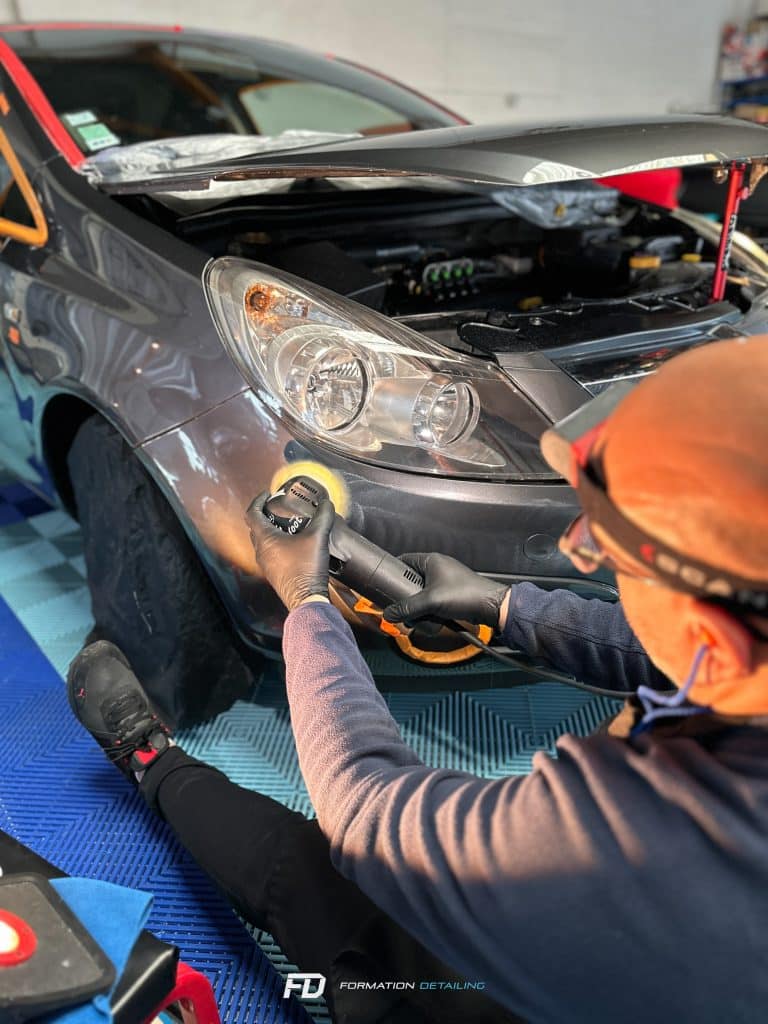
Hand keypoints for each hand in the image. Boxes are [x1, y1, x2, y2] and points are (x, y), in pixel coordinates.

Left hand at [246, 491, 334, 610]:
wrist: (306, 599)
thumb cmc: (306, 568)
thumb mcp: (317, 537)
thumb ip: (323, 516)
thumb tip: (326, 503)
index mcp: (266, 538)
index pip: (251, 513)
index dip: (258, 500)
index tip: (268, 494)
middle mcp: (261, 551)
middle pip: (255, 527)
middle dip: (265, 514)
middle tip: (279, 508)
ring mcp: (265, 564)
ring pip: (262, 541)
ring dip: (271, 530)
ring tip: (288, 525)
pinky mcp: (273, 573)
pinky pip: (269, 552)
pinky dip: (276, 543)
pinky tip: (293, 544)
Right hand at [382, 553, 509, 628]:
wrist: (490, 606)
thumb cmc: (464, 595)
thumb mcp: (431, 601)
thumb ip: (407, 607)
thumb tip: (389, 614)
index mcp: (431, 561)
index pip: (404, 560)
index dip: (392, 571)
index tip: (383, 583)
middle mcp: (438, 568)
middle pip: (411, 579)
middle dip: (405, 595)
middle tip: (398, 607)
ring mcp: (445, 581)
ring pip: (421, 593)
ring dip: (416, 606)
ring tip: (415, 617)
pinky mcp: (451, 594)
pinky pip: (432, 600)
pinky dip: (428, 610)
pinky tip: (427, 620)